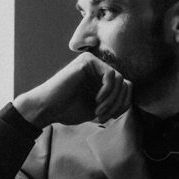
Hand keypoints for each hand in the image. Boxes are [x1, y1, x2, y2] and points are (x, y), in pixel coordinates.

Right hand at [13, 53, 131, 126]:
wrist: (47, 108)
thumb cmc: (69, 110)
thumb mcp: (98, 108)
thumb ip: (114, 101)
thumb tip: (130, 93)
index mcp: (101, 78)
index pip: (126, 87)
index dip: (123, 104)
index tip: (110, 117)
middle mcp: (98, 68)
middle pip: (125, 84)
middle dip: (118, 104)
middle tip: (103, 117)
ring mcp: (93, 62)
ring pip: (120, 80)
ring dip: (112, 100)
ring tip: (99, 111)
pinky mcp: (88, 61)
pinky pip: (111, 75)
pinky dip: (107, 92)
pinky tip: (96, 101)